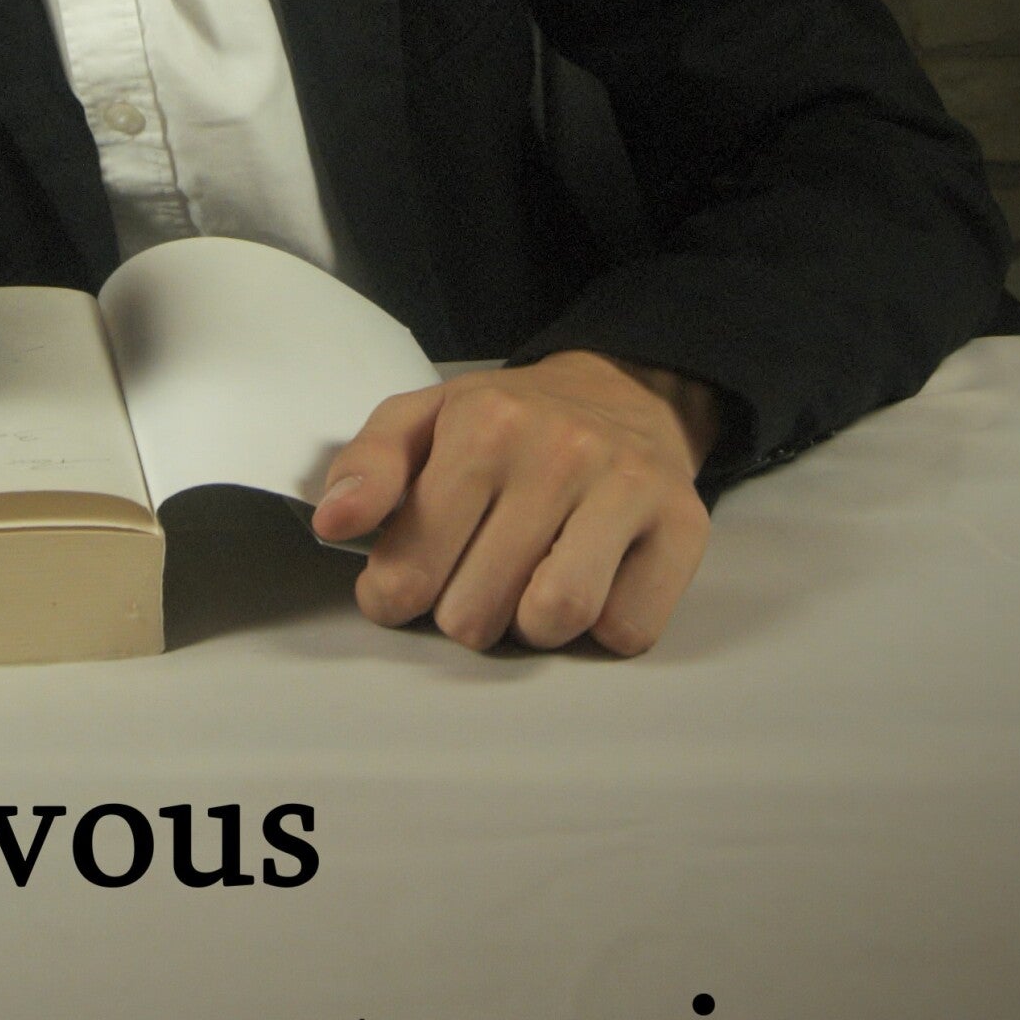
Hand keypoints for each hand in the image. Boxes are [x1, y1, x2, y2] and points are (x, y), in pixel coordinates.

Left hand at [311, 352, 720, 656]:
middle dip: (462, 615)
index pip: (410, 566)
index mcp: (483, 424)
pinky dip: (601, 627)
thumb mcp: (423, 419)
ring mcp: (627, 487)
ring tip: (527, 588)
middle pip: (477, 610)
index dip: (394, 597)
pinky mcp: (684, 526)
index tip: (401, 588)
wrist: (625, 391)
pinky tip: (591, 582)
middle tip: (470, 585)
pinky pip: (627, 628)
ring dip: (531, 626)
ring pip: (556, 618)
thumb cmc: (509, 421)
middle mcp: (558, 450)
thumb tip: (335, 524)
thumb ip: (367, 466)